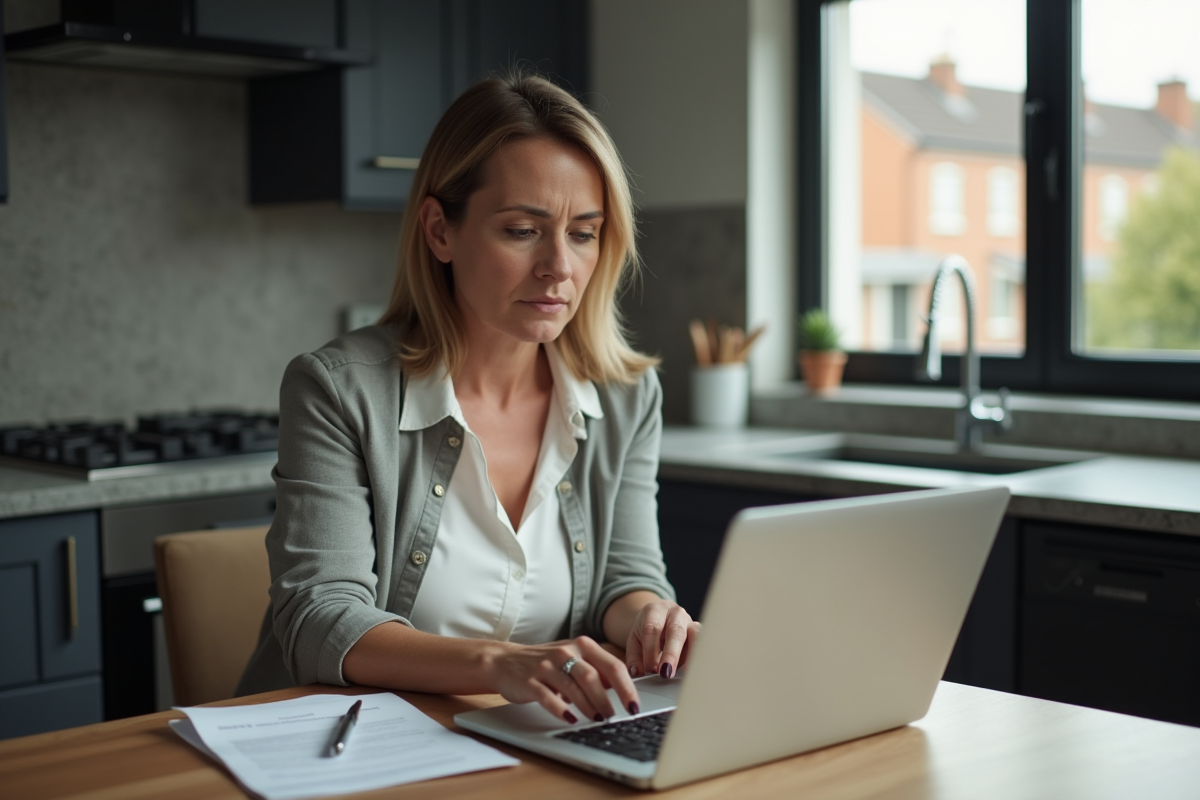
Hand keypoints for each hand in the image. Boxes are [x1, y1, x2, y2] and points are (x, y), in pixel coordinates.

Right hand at [487, 636, 639, 723]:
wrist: (504, 661)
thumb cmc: (545, 664)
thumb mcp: (573, 661)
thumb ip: (596, 671)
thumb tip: (624, 690)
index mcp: (582, 646)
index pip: (612, 665)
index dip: (626, 687)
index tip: (634, 705)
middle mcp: (565, 653)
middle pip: (593, 677)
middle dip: (608, 700)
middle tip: (616, 716)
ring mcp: (547, 666)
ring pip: (573, 687)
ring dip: (589, 706)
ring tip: (598, 720)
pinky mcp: (530, 680)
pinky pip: (548, 697)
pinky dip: (561, 709)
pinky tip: (570, 719)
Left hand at [626, 599, 700, 679]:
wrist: (658, 615)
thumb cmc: (646, 629)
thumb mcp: (635, 640)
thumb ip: (634, 657)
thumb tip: (636, 672)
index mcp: (655, 611)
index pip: (653, 629)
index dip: (651, 650)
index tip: (651, 669)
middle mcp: (675, 613)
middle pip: (675, 631)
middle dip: (671, 654)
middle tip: (666, 673)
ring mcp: (690, 621)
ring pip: (695, 635)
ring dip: (690, 655)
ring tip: (685, 674)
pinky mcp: (700, 632)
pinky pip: (704, 643)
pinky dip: (700, 657)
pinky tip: (695, 670)